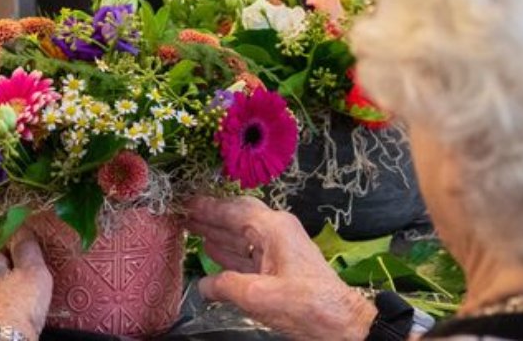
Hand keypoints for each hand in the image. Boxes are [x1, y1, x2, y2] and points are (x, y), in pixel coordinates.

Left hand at [0, 229, 52, 340]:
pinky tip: (12, 311)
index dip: (16, 242)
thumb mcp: (32, 272)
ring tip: (23, 293)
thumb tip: (22, 228)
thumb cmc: (17, 308)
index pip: (0, 243)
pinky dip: (0, 306)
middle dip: (10, 267)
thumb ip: (27, 249)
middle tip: (30, 270)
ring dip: (3, 288)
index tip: (31, 244)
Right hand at [186, 196, 375, 340]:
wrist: (339, 321)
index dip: (208, 207)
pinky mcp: (279, 265)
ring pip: (241, 234)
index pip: (234, 210)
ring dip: (216, 232)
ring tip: (189, 227)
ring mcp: (278, 247)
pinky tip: (211, 249)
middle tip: (182, 212)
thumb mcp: (260, 296)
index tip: (186, 202)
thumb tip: (204, 285)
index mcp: (274, 228)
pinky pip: (247, 252)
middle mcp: (276, 231)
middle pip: (237, 217)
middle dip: (210, 216)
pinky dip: (228, 250)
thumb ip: (227, 287)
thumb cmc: (306, 304)